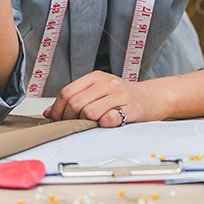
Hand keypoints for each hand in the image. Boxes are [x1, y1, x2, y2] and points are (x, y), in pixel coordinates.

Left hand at [42, 72, 167, 127]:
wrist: (154, 97)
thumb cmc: (124, 97)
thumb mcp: (99, 92)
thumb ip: (76, 99)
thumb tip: (48, 113)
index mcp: (95, 77)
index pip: (67, 92)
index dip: (58, 110)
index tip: (57, 121)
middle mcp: (107, 82)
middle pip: (76, 103)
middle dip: (69, 119)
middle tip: (73, 127)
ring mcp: (120, 94)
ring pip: (89, 111)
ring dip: (86, 123)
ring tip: (91, 126)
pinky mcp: (132, 108)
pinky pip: (110, 119)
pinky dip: (104, 125)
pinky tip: (107, 125)